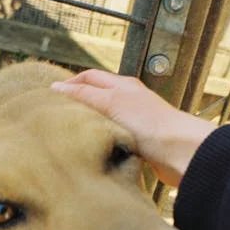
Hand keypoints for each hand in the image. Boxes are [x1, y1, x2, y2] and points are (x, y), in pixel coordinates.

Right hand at [51, 70, 215, 186]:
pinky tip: (93, 151)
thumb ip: (83, 95)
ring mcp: (135, 122)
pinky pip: (114, 139)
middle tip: (55, 117)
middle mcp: (129, 101)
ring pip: (104, 121)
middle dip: (77, 105)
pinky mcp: (140, 143)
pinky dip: (102, 143)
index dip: (69, 84)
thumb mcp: (110, 102)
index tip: (49, 97)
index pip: (89, 78)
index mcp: (123, 85)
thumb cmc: (150, 123)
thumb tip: (56, 87)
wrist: (180, 152)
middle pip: (96, 98)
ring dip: (89, 126)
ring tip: (70, 136)